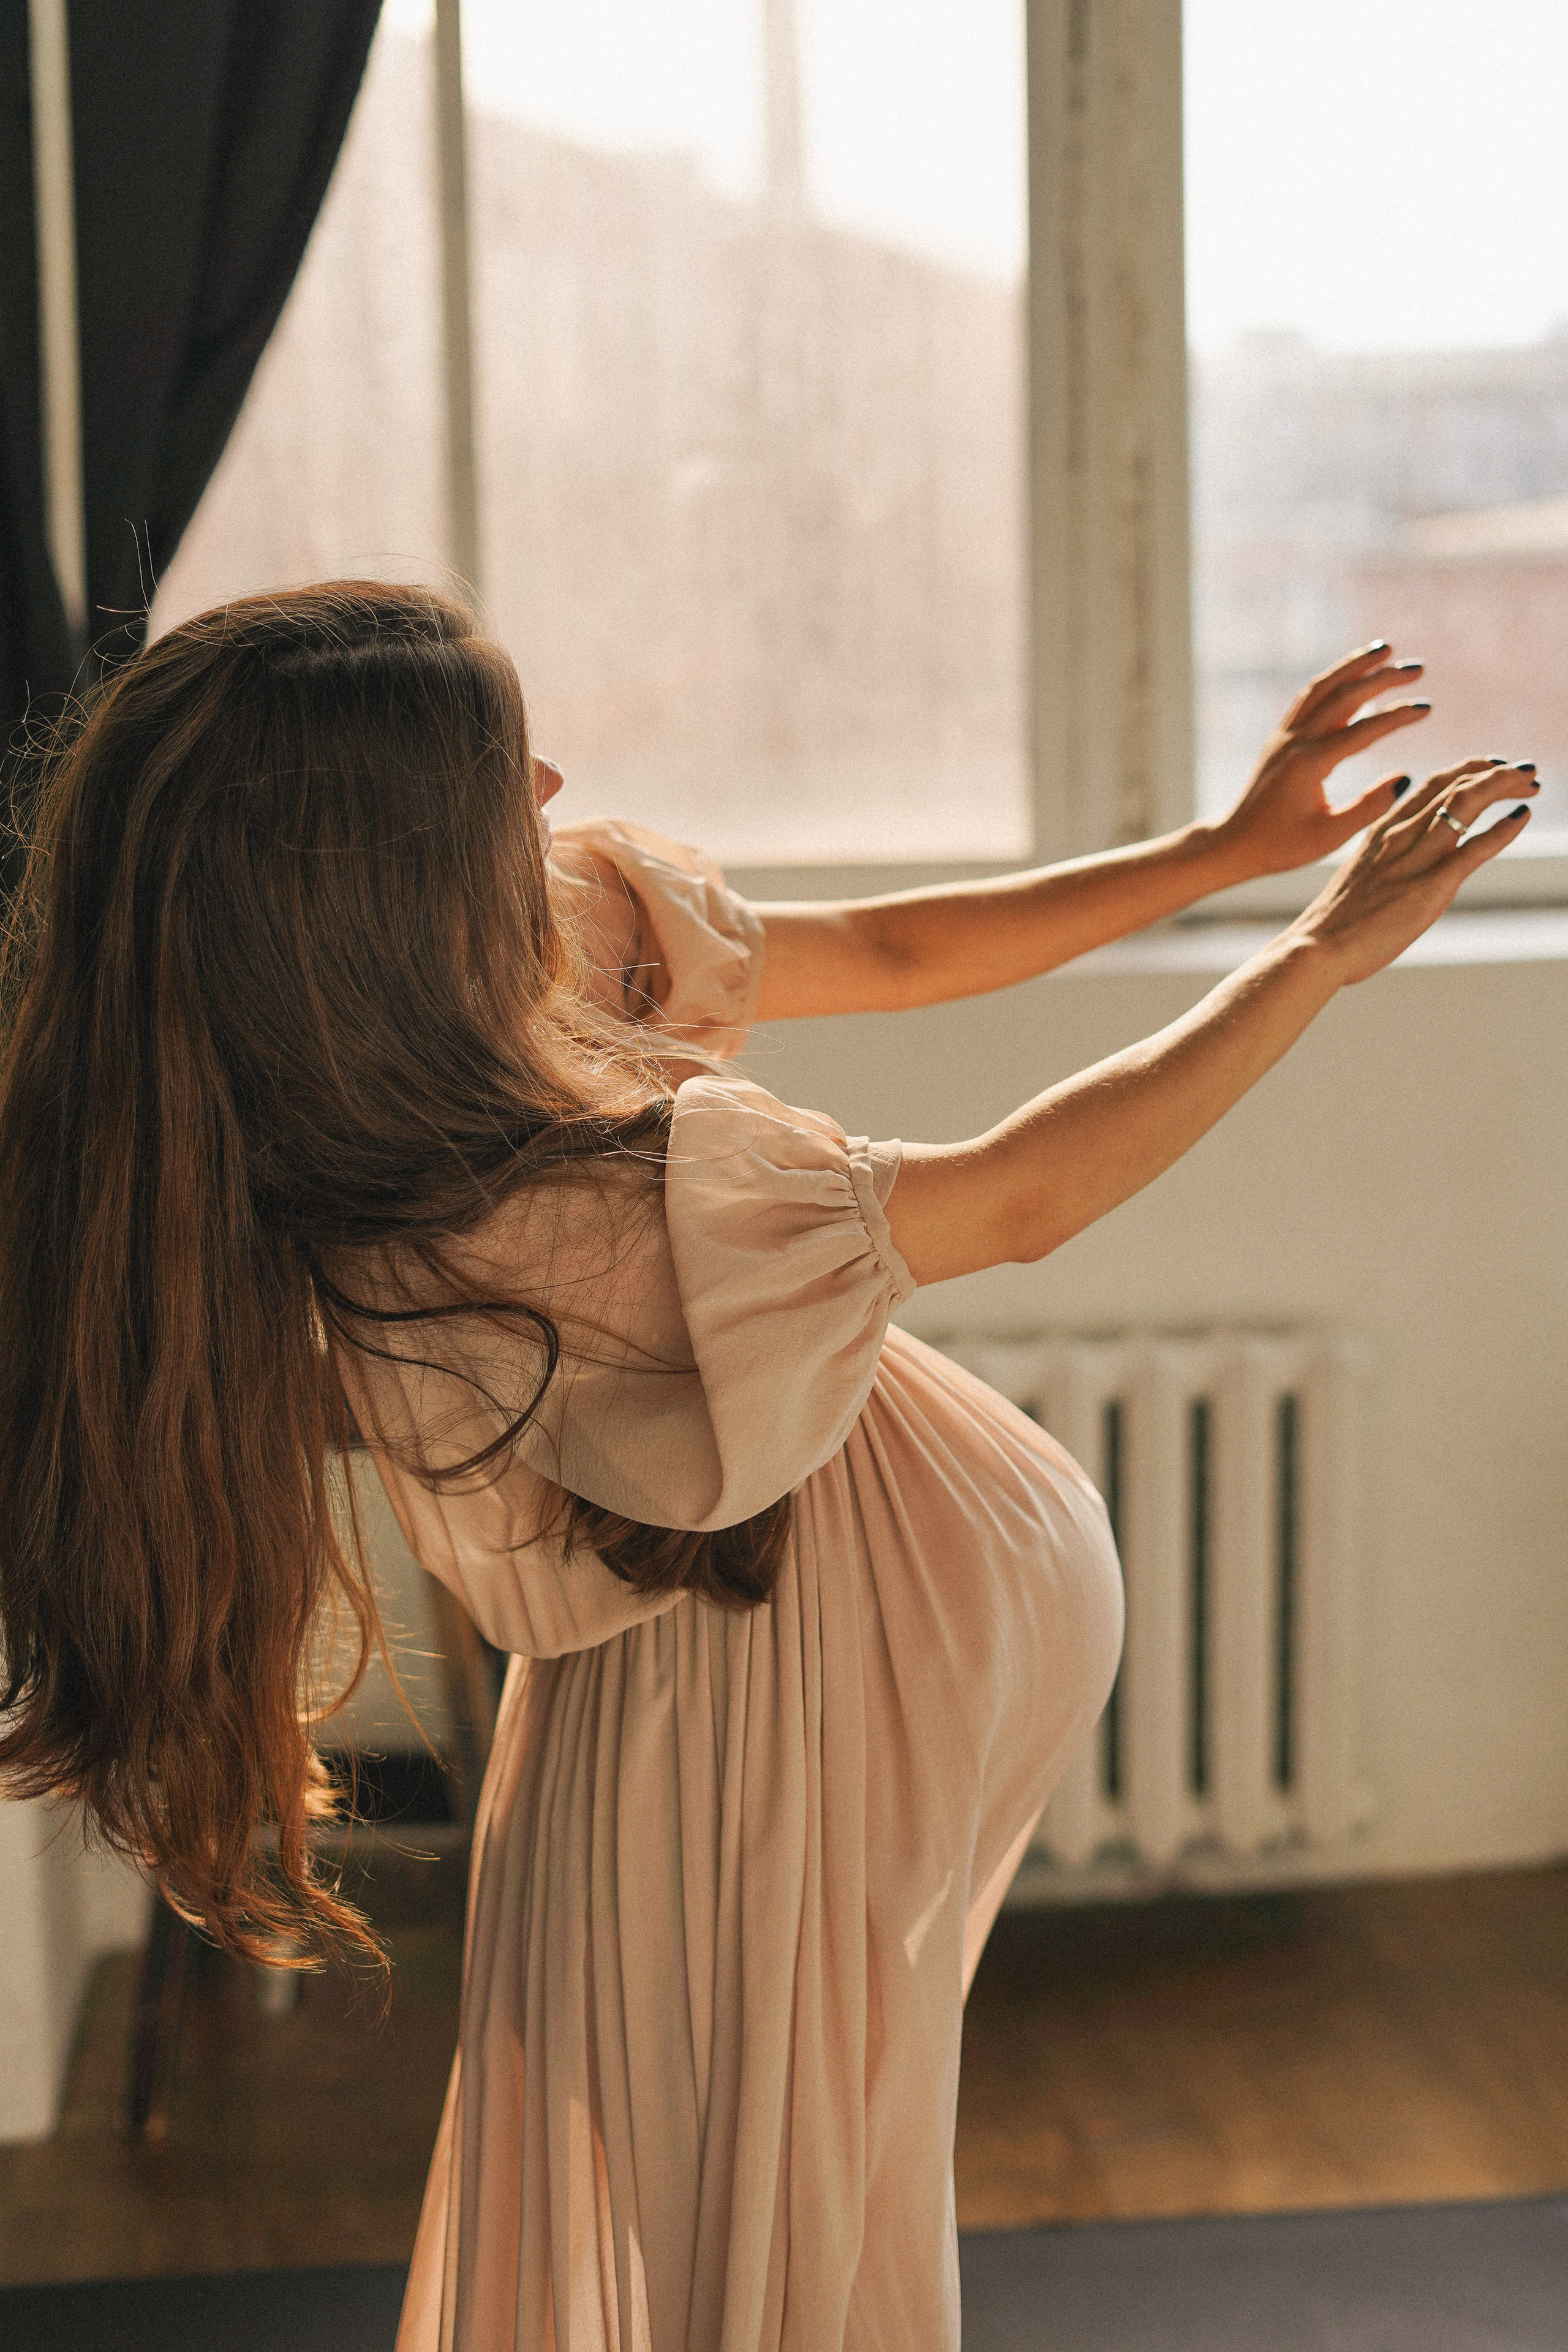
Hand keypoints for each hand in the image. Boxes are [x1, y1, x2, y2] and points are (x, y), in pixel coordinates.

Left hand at [1214, 642, 1432, 879]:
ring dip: (1353, 666)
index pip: (1362, 731)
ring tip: (1384, 650)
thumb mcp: (1329, 836)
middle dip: (1381, 678)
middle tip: (1417, 668)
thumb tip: (1405, 778)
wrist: (1234, 844)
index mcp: (1310, 765)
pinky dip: (1332, 680)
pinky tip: (1349, 674)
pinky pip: (1308, 698)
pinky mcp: (1280, 738)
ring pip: (1322, 688)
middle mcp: (1295, 742)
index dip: (1396, 716)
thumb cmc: (1281, 847)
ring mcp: (1285, 736)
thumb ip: (1369, 807)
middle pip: (1343, 697)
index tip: (1426, 707)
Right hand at [1291, 758, 1537, 985]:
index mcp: (1383, 831)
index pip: (1432, 784)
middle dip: (1494, 772)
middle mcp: (1401, 835)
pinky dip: (1503, 828)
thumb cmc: (1335, 923)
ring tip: (1531, 783)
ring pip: (1466, 803)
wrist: (1318, 947)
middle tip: (1524, 771)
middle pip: (1454, 784)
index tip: (1491, 768)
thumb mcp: (1363, 878)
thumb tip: (1404, 862)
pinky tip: (1522, 816)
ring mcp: (1416, 858)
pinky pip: (1474, 847)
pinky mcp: (1431, 886)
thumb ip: (1386, 861)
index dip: (1467, 770)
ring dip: (1504, 786)